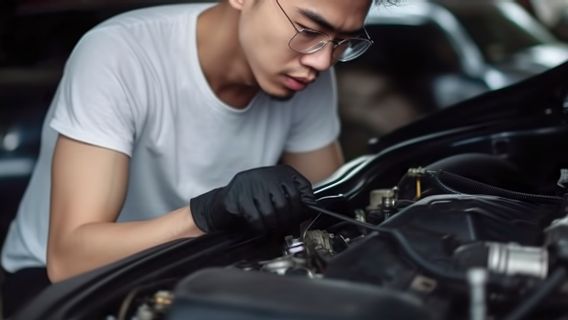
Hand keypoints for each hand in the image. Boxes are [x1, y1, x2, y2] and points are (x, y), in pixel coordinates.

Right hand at [189, 165, 314, 233]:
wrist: (220, 206)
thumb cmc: (251, 202)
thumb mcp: (275, 196)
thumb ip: (292, 200)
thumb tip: (309, 212)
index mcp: (279, 172)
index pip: (301, 189)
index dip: (303, 210)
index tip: (300, 222)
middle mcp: (266, 174)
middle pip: (287, 204)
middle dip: (288, 223)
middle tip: (286, 232)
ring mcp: (251, 184)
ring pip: (273, 213)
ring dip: (273, 228)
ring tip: (271, 231)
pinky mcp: (238, 196)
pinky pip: (256, 218)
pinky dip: (260, 228)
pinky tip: (258, 229)